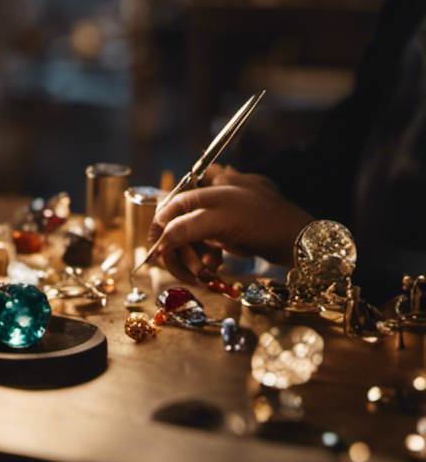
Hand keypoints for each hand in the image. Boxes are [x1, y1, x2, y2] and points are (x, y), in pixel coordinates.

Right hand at [146, 165, 312, 284]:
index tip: (157, 254)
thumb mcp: (220, 220)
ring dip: (194, 261)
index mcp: (206, 187)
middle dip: (181, 252)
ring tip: (208, 274)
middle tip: (191, 273)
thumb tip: (160, 241)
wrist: (304, 241)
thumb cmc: (266, 223)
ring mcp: (221, 217)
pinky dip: (208, 261)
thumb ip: (184, 226)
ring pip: (191, 241)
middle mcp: (211, 199)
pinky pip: (207, 249)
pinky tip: (217, 268)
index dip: (159, 232)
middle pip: (177, 227)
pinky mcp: (231, 233)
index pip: (168, 208)